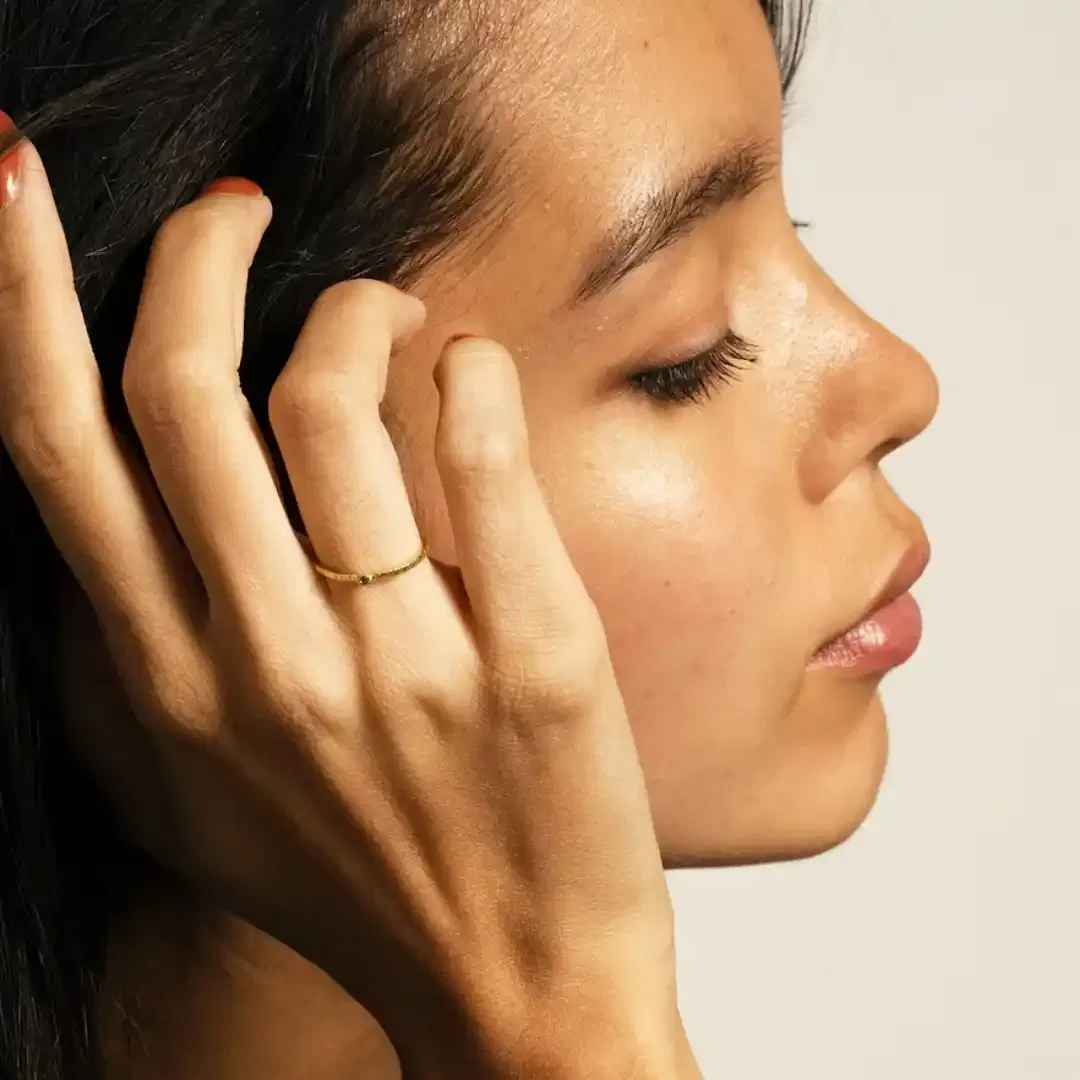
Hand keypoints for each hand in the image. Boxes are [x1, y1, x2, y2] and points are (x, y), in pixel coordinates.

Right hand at [0, 138, 699, 1076]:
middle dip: (192, 253)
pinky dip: (468, 372)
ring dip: (354, 308)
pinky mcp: (529, 655)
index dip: (22, 295)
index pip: (61, 452)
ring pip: (329, 403)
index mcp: (165, 689)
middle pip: (184, 395)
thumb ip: (128, 664)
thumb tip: (98, 523)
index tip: (16, 185)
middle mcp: (263, 666)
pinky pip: (479, 458)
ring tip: (388, 313)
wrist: (515, 992)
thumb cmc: (359, 881)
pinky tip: (465, 363)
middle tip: (236, 209)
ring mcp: (399, 663)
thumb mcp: (196, 794)